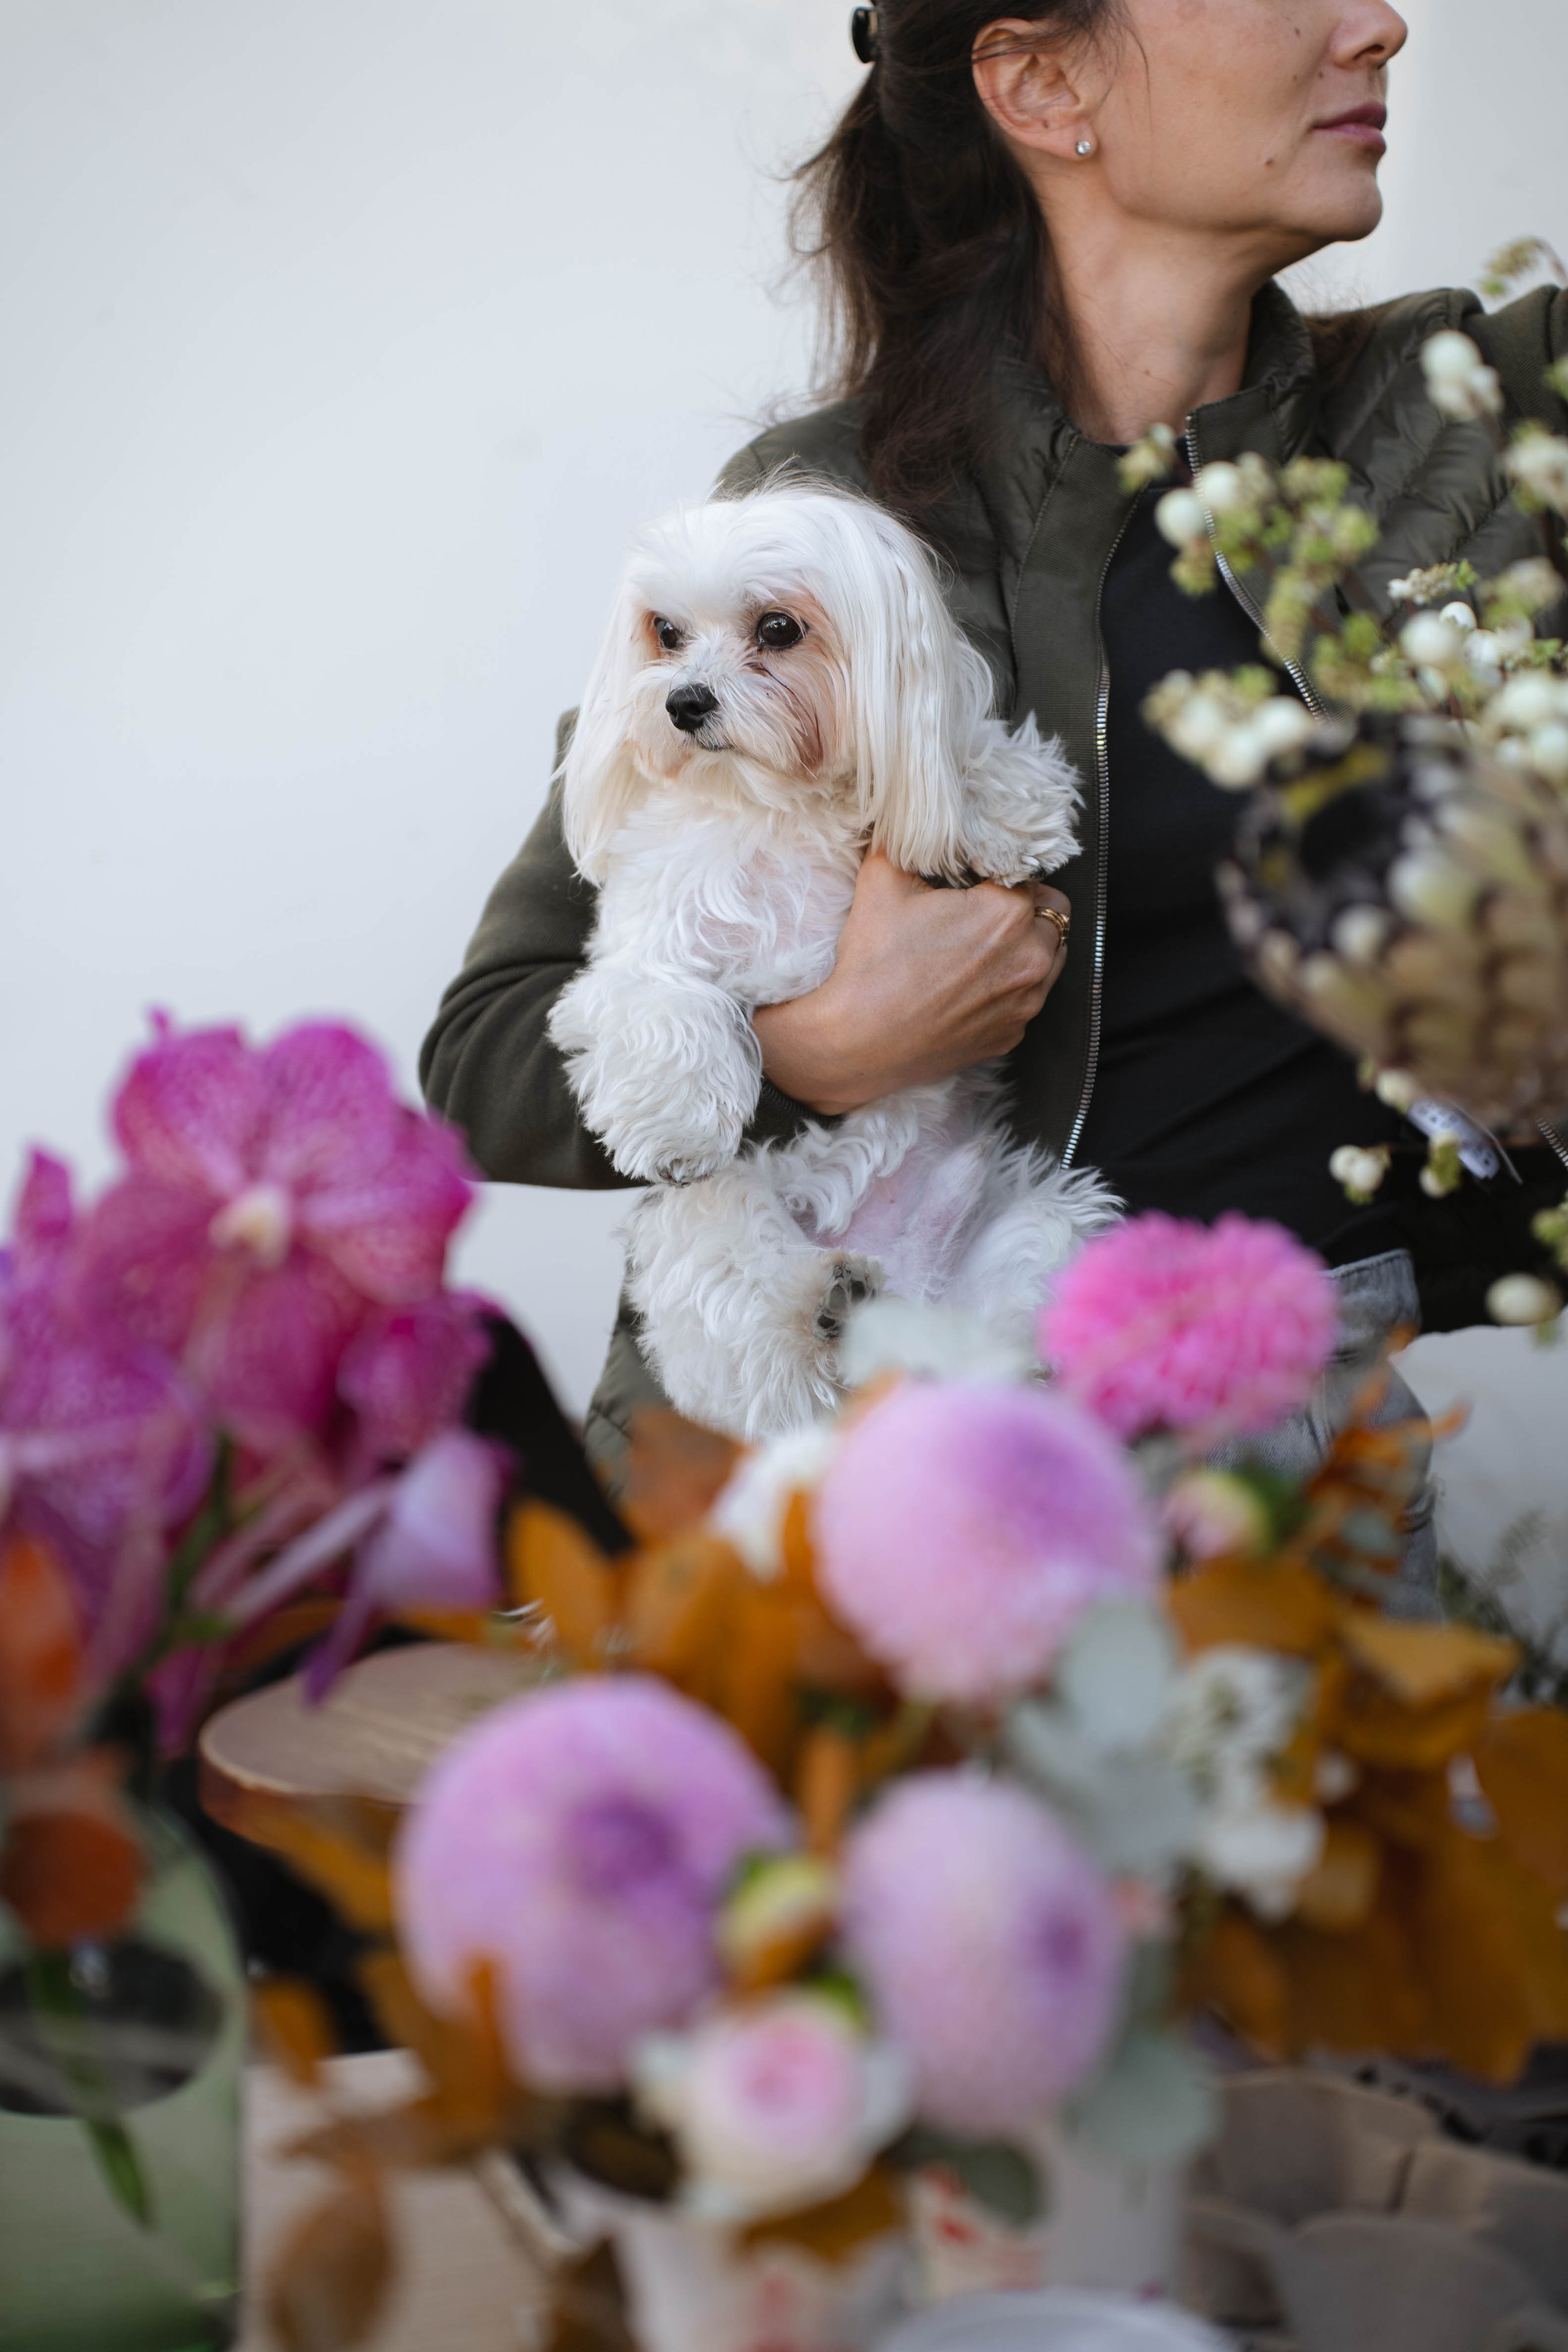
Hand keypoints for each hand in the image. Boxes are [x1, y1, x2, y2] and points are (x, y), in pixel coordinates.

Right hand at [752, 850, 1070, 1116]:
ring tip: (984, 949)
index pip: (1029, 874)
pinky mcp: (1012, 1036)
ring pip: (1051, 960)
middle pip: (1054, 915)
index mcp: (1008, 912)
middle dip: (1027, 909)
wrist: (856, 1042)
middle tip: (986, 912)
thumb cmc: (872, 963)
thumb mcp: (881, 880)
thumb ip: (905, 842)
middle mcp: (1031, 958)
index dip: (1003, 874)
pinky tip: (970, 988)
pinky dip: (1009, 990)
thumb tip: (909, 821)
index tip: (978, 882)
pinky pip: (1026, 1000)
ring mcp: (1025, 1003)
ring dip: (1028, 948)